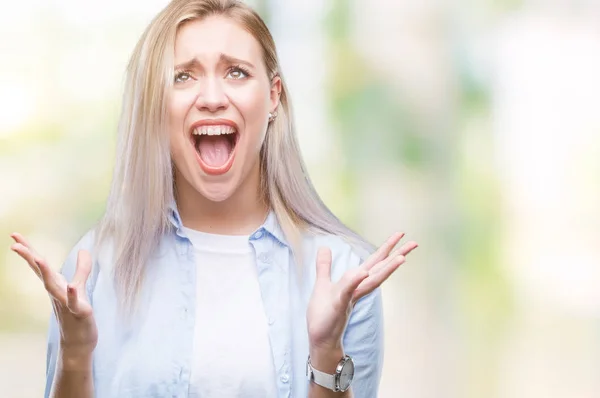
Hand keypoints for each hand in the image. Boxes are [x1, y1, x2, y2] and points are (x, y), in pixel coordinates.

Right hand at [10, 233, 97, 358]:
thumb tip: (84, 250)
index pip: (38, 264)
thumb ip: (82, 269)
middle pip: (41, 272)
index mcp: (55, 284)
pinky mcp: (79, 311)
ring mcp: (66, 302)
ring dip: (46, 273)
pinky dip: (73, 295)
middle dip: (29, 258)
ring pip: (53, 287)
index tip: (14, 234)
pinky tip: (72, 287)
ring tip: (39, 259)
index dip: (28, 250)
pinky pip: (75, 302)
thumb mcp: (80, 288)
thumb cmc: (76, 314)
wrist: (78, 342)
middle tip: (14, 244)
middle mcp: (56, 292)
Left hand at [306, 232, 417, 351]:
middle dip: (396, 255)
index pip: (374, 262)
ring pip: (371, 281)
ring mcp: (349, 297)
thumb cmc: (323, 314)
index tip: (401, 234)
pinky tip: (362, 272)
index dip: (387, 247)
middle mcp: (358, 289)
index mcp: (355, 282)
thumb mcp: (322, 284)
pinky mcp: (338, 305)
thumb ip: (324, 266)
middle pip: (380, 269)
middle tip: (414, 243)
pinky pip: (346, 291)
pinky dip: (354, 281)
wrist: (320, 339)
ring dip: (386, 269)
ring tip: (402, 257)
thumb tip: (324, 247)